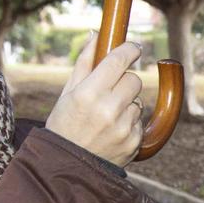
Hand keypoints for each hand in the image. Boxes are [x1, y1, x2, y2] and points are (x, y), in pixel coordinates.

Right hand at [45, 41, 144, 166]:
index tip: (134, 47)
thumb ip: (84, 62)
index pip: (119, 60)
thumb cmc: (64, 125)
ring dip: (126, 104)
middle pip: (134, 79)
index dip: (130, 50)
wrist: (66, 167)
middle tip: (110, 90)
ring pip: (138, 101)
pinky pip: (139, 121)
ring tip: (106, 117)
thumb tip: (96, 34)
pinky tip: (111, 132)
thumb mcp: (67, 93)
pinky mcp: (134, 142)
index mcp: (89, 93)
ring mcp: (123, 127)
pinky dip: (129, 123)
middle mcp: (108, 109)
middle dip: (124, 81)